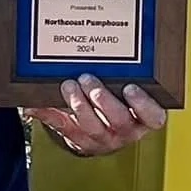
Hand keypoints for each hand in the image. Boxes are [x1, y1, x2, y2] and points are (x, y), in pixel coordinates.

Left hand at [28, 73, 167, 156]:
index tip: (130, 88)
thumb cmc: (117, 103)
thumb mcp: (126, 91)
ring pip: (92, 127)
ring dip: (78, 104)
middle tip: (89, 79)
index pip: (153, 117)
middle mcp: (125, 132)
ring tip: (69, 86)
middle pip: (118, 121)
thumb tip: (126, 50)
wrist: (99, 128)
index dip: (143, 105)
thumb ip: (127, 75)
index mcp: (142, 118)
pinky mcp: (78, 141)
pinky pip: (63, 129)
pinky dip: (47, 115)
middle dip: (102, 100)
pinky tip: (36, 105)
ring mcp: (102, 139)